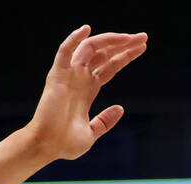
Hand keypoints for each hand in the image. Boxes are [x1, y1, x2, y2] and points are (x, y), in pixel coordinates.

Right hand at [27, 25, 147, 161]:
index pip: (109, 67)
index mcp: (88, 90)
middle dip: (124, 45)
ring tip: (129, 37)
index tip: (142, 48)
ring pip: (90, 48)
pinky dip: (74, 38)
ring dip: (110, 40)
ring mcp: (69, 75)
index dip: (125, 56)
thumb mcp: (92, 133)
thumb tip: (121, 108)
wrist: (47, 147)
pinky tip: (87, 29)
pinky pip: (65, 51)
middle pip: (104, 54)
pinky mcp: (57, 76)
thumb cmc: (65, 143)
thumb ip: (105, 121)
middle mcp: (79, 78)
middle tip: (143, 37)